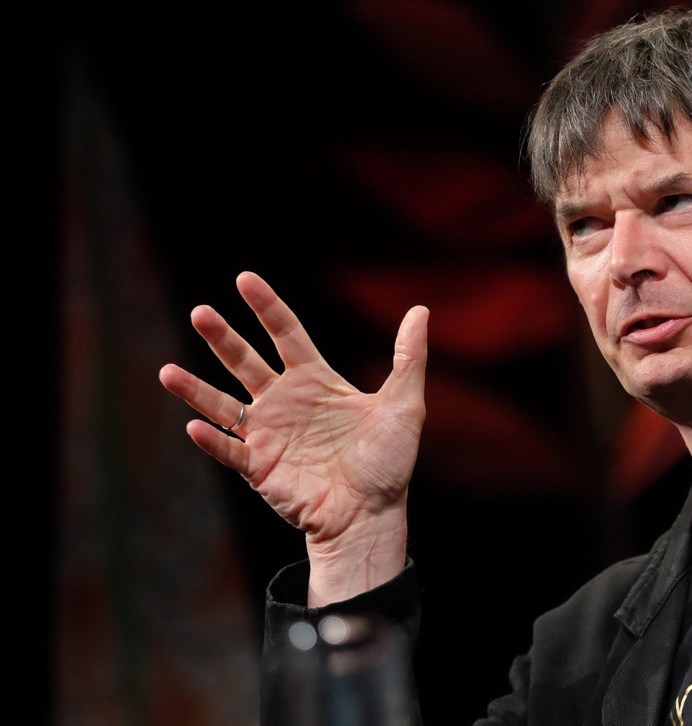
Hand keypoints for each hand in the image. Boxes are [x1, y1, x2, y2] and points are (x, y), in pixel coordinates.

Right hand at [159, 272, 428, 603]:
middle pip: (245, 361)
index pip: (286, 333)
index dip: (266, 306)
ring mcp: (267, 434)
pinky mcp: (259, 468)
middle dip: (222, 338)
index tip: (244, 279)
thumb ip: (408, 358)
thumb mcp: (405, 405)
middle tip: (199, 312)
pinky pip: (229, 450)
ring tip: (167, 372)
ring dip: (195, 389)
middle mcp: (285, 402)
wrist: (373, 514)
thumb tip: (420, 310)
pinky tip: (195, 426)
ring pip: (222, 404)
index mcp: (316, 381)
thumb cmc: (389, 462)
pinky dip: (212, 440)